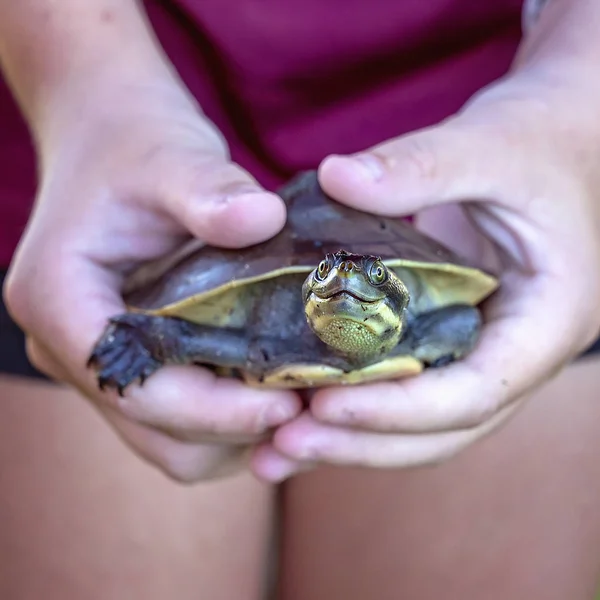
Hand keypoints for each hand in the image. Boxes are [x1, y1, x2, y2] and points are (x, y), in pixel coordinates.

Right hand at [3, 75, 301, 481]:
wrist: (111, 139)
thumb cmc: (133, 143)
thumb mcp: (168, 156)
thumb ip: (208, 188)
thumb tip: (263, 220)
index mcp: (60, 301)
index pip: (137, 387)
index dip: (215, 408)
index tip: (289, 399)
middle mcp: (70, 347)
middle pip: (155, 429)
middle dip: (233, 428)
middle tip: (307, 404)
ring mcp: (101, 361)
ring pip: (170, 438)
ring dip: (236, 431)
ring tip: (299, 398)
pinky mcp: (135, 360)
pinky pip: (182, 418)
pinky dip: (229, 415)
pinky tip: (276, 383)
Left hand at [250, 74, 599, 480]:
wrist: (561, 148)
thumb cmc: (542, 145)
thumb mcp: (495, 145)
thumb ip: (423, 164)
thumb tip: (334, 175)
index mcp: (545, 322)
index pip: (475, 392)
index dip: (399, 409)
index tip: (324, 404)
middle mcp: (513, 354)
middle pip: (439, 428)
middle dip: (360, 443)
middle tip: (282, 445)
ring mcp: (479, 351)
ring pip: (418, 423)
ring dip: (349, 440)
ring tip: (274, 448)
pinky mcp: (446, 337)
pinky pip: (402, 386)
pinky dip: (353, 404)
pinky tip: (297, 404)